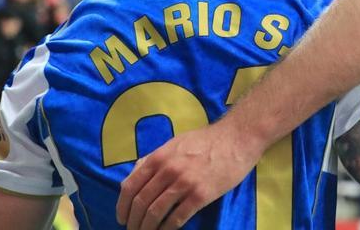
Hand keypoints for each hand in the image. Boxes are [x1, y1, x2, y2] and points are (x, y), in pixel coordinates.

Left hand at [116, 120, 260, 229]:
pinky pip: (177, 217)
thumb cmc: (206, 140)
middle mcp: (168, 170)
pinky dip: (167, 229)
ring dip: (147, 228)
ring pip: (156, 213)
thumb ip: (153, 159)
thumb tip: (132, 177)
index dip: (122, 207)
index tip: (122, 218)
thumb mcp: (174, 143)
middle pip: (141, 203)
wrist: (237, 138)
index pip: (130, 187)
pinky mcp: (201, 194)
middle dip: (133, 221)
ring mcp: (184, 183)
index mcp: (159, 157)